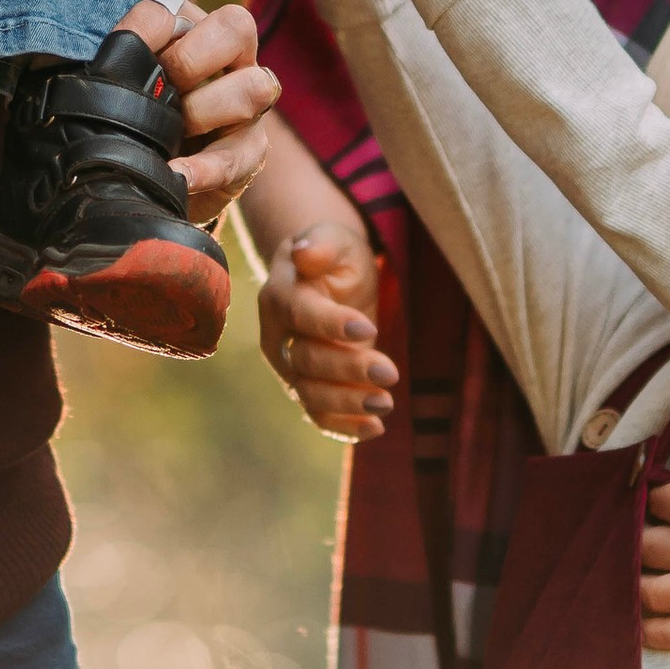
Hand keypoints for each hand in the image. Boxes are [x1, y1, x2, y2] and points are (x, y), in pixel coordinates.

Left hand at [116, 0, 278, 223]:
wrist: (154, 173)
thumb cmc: (136, 115)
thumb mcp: (123, 83)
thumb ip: (121, 59)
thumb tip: (115, 54)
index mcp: (193, 31)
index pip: (179, 9)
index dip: (150, 31)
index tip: (124, 57)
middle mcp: (231, 58)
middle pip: (237, 27)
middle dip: (189, 59)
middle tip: (161, 89)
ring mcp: (249, 104)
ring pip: (253, 87)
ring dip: (202, 111)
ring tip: (170, 135)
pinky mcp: (251, 151)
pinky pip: (242, 154)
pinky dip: (207, 168)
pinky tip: (178, 174)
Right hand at [258, 217, 393, 442]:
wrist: (325, 280)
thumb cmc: (332, 256)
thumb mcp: (333, 239)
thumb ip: (321, 244)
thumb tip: (305, 253)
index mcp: (280, 296)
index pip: (301, 314)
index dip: (331, 324)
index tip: (369, 328)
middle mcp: (278, 337)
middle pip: (307, 360)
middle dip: (349, 368)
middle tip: (390, 373)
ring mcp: (290, 368)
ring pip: (310, 395)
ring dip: (348, 403)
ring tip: (386, 404)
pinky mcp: (307, 389)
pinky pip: (318, 415)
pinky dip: (344, 427)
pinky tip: (374, 429)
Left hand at [638, 399, 669, 648]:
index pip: (651, 500)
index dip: (648, 493)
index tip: (652, 493)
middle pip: (643, 546)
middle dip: (638, 535)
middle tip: (640, 531)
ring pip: (652, 593)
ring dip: (635, 582)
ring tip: (631, 576)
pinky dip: (654, 631)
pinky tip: (640, 626)